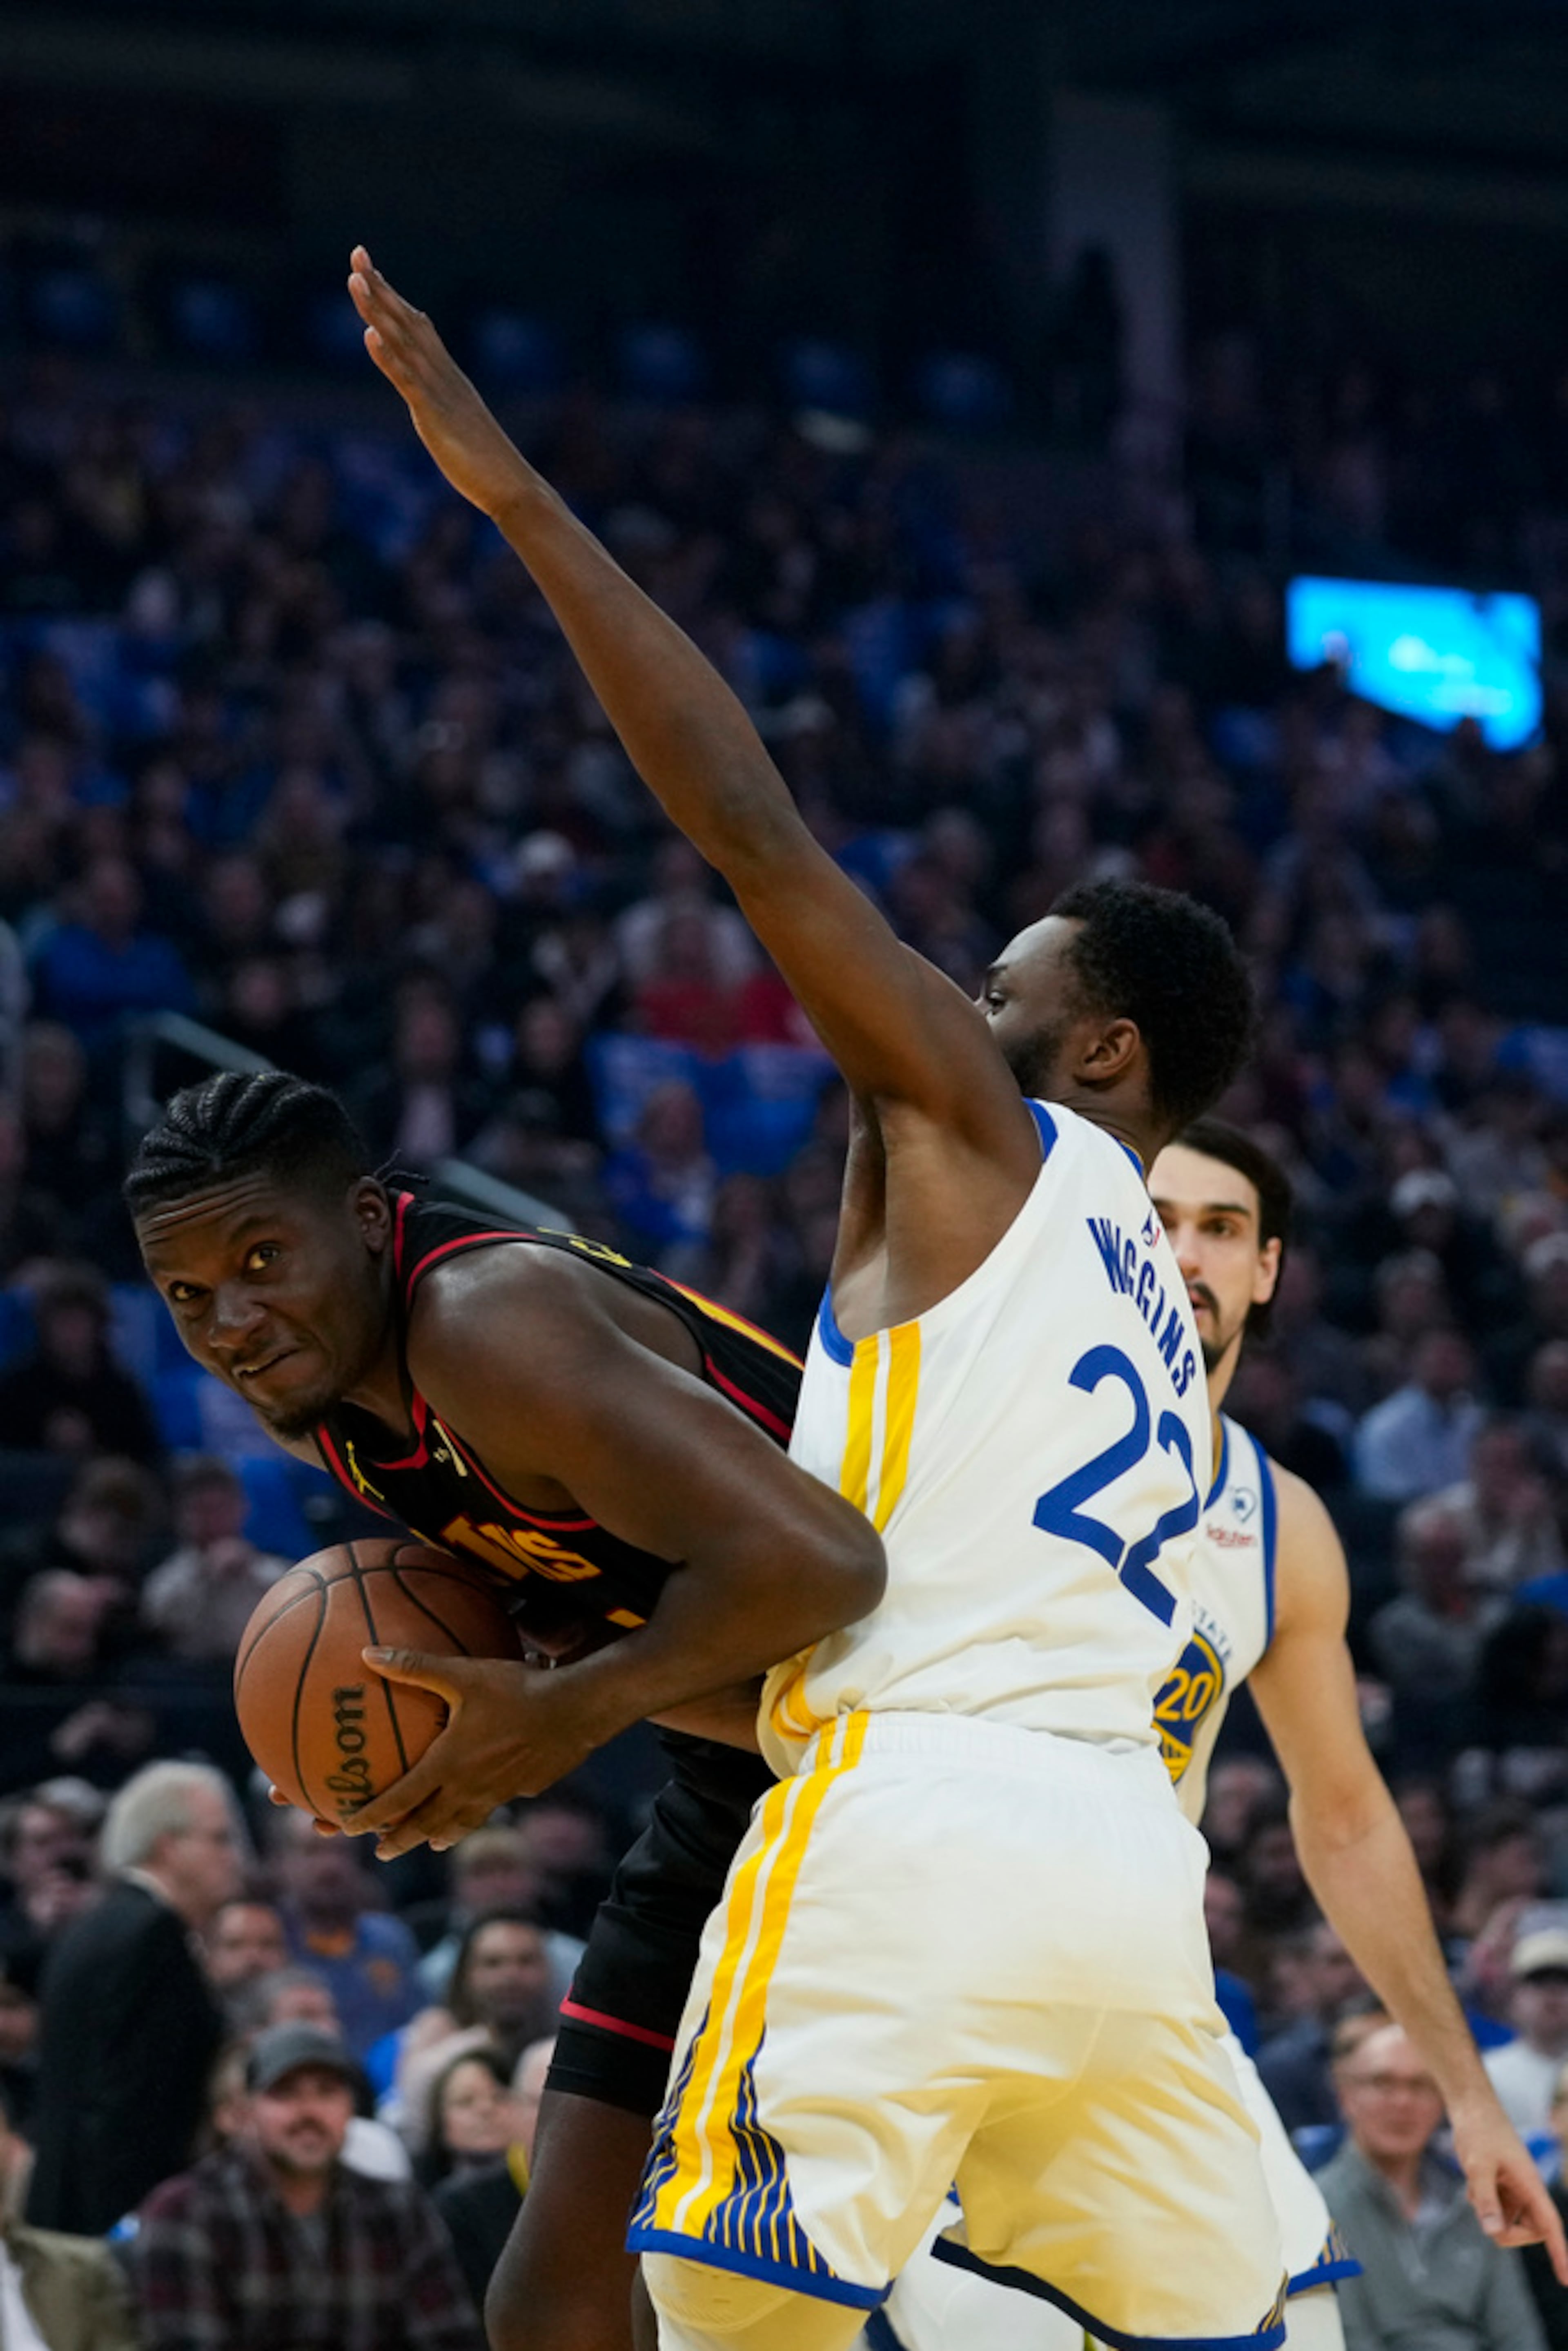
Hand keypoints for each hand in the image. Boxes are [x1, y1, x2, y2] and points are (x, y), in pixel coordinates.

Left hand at [346, 1646, 600, 1857]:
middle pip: (427, 1825)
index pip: (400, 1799)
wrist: (575, 1710)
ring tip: (430, 1844)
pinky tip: (482, 1807)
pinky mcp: (523, 1789)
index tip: (348, 1830)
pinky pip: (492, 1808)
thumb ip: (415, 1666)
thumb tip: (369, 1654)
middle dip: (400, 1840)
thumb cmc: (517, 1690)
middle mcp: (469, 1787)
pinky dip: (476, 1816)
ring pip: (461, 1823)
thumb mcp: (463, 1674)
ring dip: (439, 1836)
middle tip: (381, 1852)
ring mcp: (498, 1792)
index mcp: (448, 1764)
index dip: (372, 1816)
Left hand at [347, 247, 530, 520]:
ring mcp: (439, 392)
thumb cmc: (485, 462)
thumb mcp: (456, 421)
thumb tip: (422, 389)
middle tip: (357, 253)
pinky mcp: (435, 415)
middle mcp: (443, 374)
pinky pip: (408, 382)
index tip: (369, 268)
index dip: (392, 295)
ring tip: (355, 280)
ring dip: (378, 311)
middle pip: (407, 322)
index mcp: (447, 375)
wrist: (512, 486)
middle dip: (381, 288)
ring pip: (404, 343)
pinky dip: (388, 357)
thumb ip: (439, 400)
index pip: (416, 325)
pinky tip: (370, 336)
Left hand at [1450, 2090, 1567, 2281]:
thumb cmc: (1478, 2131)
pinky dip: (1482, 2203)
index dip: (1559, 2253)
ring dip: (1490, 2213)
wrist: (1470, 2107)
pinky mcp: (1503, 2189)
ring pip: (1508, 2223)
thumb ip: (1485, 2199)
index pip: (1550, 2225)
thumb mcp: (1477, 2165)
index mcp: (1530, 2184)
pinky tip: (1473, 2181)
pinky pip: (1495, 2211)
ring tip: (1477, 2183)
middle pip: (1528, 2232)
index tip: (1566, 2279)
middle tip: (1484, 2210)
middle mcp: (1527, 2190)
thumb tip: (1494, 2232)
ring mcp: (1515, 2190)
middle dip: (1506, 2231)